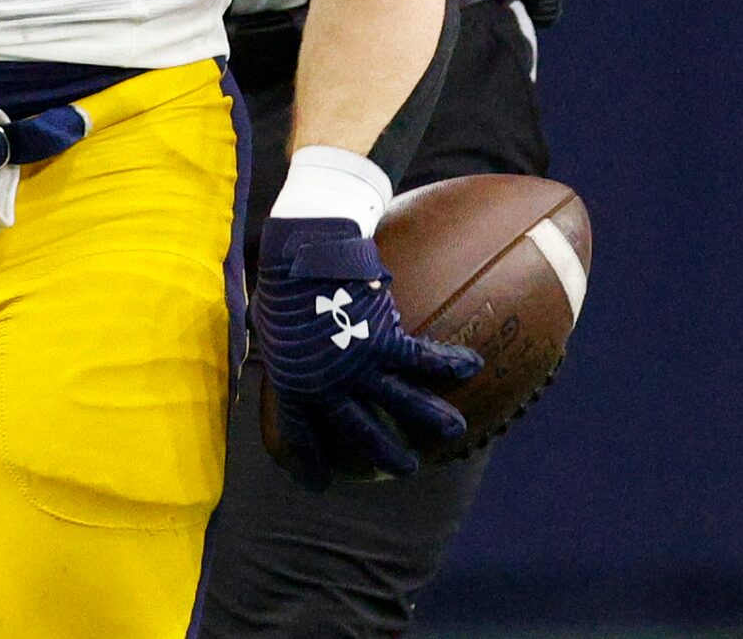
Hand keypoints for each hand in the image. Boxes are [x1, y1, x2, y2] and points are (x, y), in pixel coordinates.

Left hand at [254, 216, 482, 489]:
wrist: (299, 257)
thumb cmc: (281, 281)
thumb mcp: (271, 322)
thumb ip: (284, 343)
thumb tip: (281, 339)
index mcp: (293, 384)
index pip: (299, 433)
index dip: (308, 462)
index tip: (318, 486)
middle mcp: (328, 385)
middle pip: (360, 431)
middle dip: (385, 453)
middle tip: (408, 468)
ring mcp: (358, 368)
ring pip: (401, 404)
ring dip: (429, 419)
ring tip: (454, 431)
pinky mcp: (383, 343)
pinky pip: (422, 360)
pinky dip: (448, 363)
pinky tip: (472, 364)